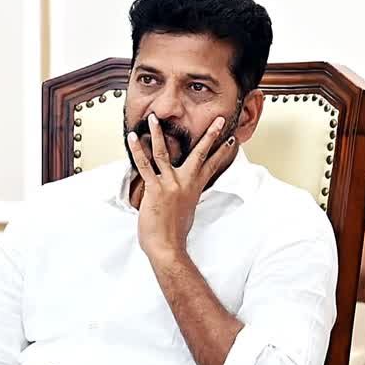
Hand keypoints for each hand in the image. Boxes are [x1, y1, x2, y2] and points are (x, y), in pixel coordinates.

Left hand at [126, 114, 238, 261]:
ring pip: (164, 152)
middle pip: (200, 153)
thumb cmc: (174, 233)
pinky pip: (145, 165)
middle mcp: (184, 183)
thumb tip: (183, 193)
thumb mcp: (187, 211)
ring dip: (159, 133)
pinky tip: (133, 137)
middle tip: (219, 119)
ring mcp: (170, 185)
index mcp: (194, 188)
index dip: (222, 151)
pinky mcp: (155, 189)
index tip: (231, 139)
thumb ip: (186, 196)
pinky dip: (138, 150)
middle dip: (210, 135)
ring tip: (154, 118)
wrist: (167, 246)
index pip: (212, 165)